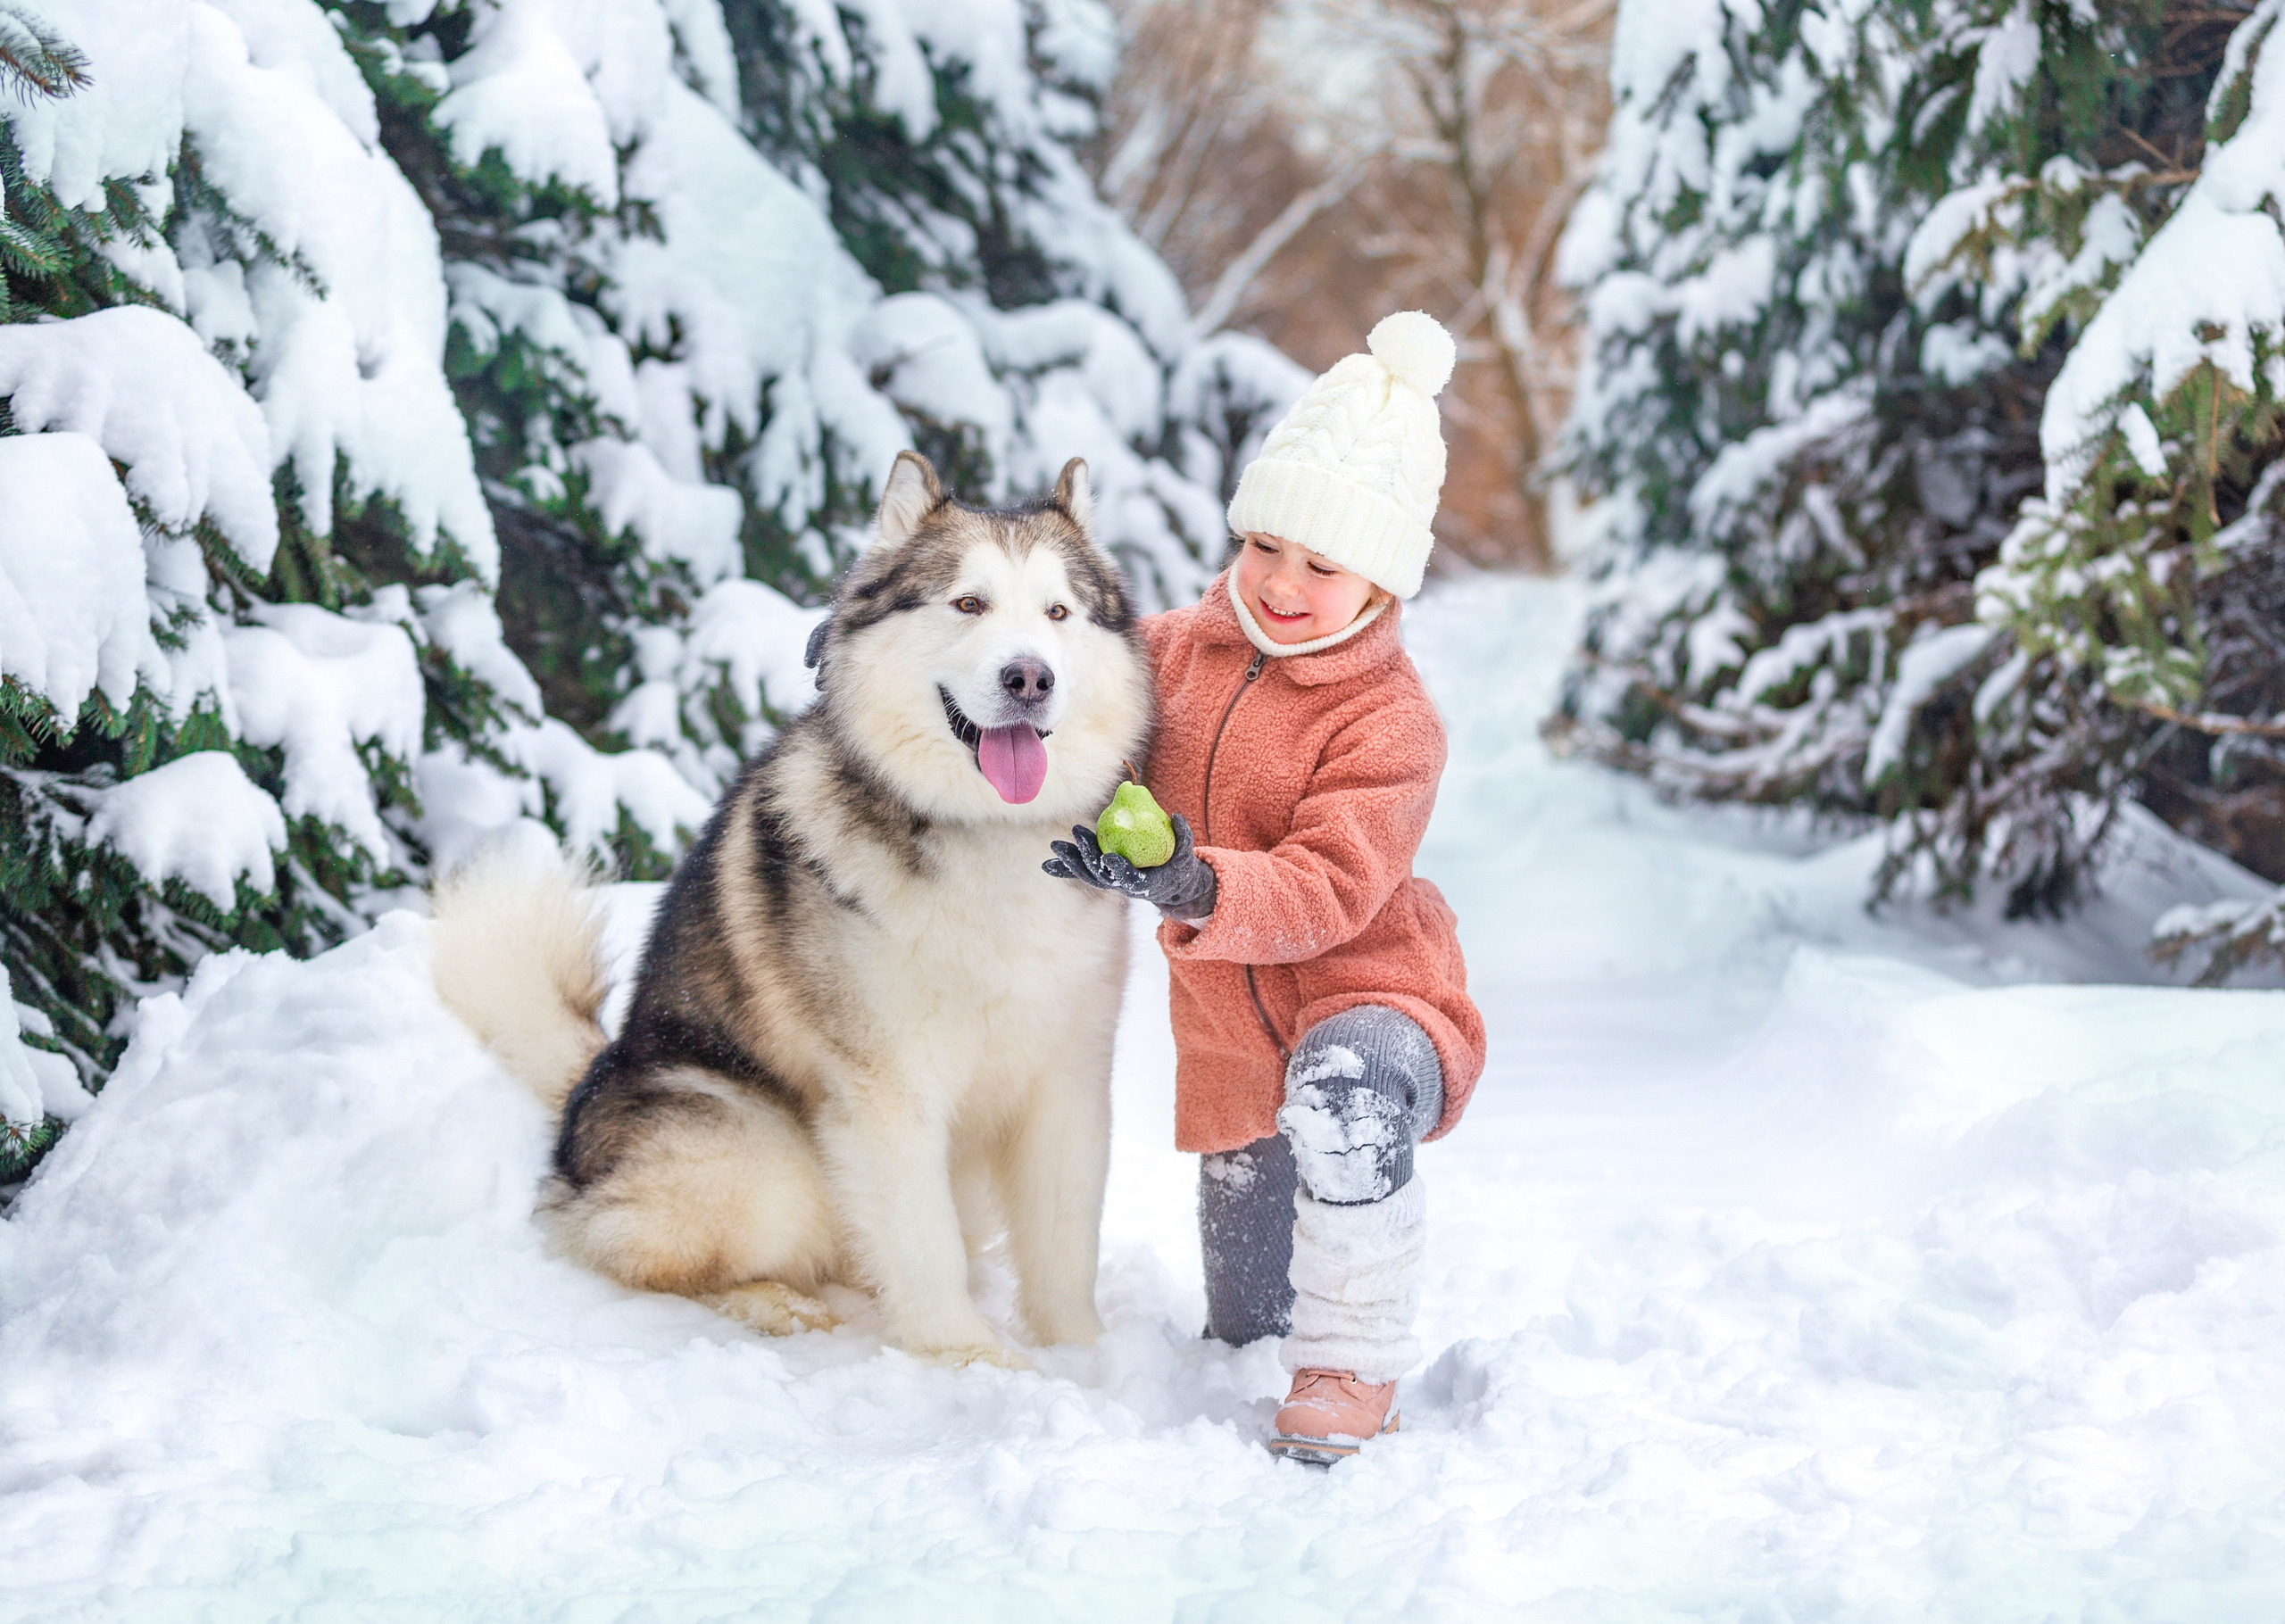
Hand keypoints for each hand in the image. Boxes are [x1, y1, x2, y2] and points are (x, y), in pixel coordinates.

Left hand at [1044, 812, 1216, 919]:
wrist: (1168, 887)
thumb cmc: (1177, 867)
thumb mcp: (1186, 855)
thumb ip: (1184, 837)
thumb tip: (1176, 816)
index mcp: (1142, 884)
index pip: (1128, 878)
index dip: (1119, 869)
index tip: (1110, 857)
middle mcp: (1122, 886)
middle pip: (1100, 874)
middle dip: (1087, 856)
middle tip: (1077, 833)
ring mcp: (1109, 882)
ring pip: (1086, 873)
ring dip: (1070, 861)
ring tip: (1055, 847)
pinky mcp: (1101, 877)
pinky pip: (1081, 873)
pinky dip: (1064, 870)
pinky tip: (1046, 865)